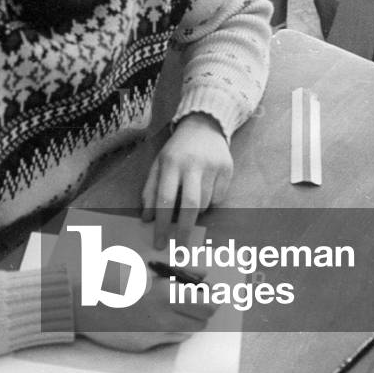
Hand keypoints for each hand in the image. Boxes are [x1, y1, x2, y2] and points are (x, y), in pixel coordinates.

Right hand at [77, 273, 213, 350]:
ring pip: (188, 332)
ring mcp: (155, 336)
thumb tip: (204, 274)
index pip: (207, 306)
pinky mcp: (146, 346)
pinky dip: (172, 328)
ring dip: (188, 318)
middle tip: (192, 295)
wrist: (83, 305)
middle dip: (202, 308)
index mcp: (165, 295)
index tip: (208, 289)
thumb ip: (180, 270)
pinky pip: (170, 339)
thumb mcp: (147, 266)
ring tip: (174, 303)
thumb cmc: (114, 278)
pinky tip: (158, 314)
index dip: (211, 297)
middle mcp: (163, 320)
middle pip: (202, 321)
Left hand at [141, 113, 232, 248]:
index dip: (162, 224)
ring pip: (205, 203)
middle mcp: (192, 164)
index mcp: (171, 162)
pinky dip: (211, 202)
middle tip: (180, 247)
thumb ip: (150, 190)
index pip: (165, 199)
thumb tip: (146, 218)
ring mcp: (212, 166)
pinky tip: (206, 189)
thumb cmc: (177, 150)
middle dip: (184, 230)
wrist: (205, 124)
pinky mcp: (227, 168)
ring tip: (191, 203)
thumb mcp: (158, 164)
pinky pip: (219, 198)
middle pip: (190, 205)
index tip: (159, 243)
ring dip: (196, 212)